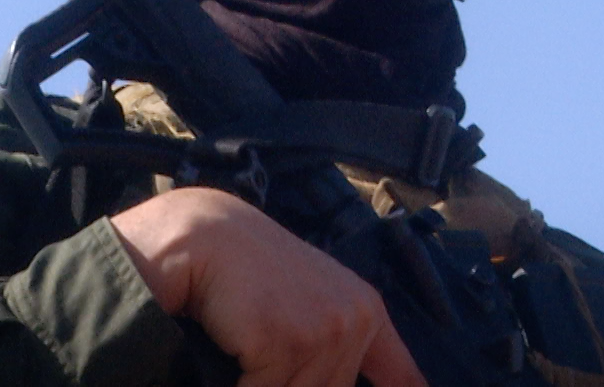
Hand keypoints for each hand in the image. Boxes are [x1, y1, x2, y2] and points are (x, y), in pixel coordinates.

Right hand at [110, 187, 426, 386]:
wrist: (200, 232)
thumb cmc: (246, 271)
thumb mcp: (307, 304)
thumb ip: (334, 349)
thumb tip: (351, 381)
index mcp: (365, 311)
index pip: (403, 377)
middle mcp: (354, 320)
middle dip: (289, 383)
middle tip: (262, 357)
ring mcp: (322, 329)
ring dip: (262, 382)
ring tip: (242, 349)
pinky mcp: (284, 340)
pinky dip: (239, 384)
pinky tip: (228, 352)